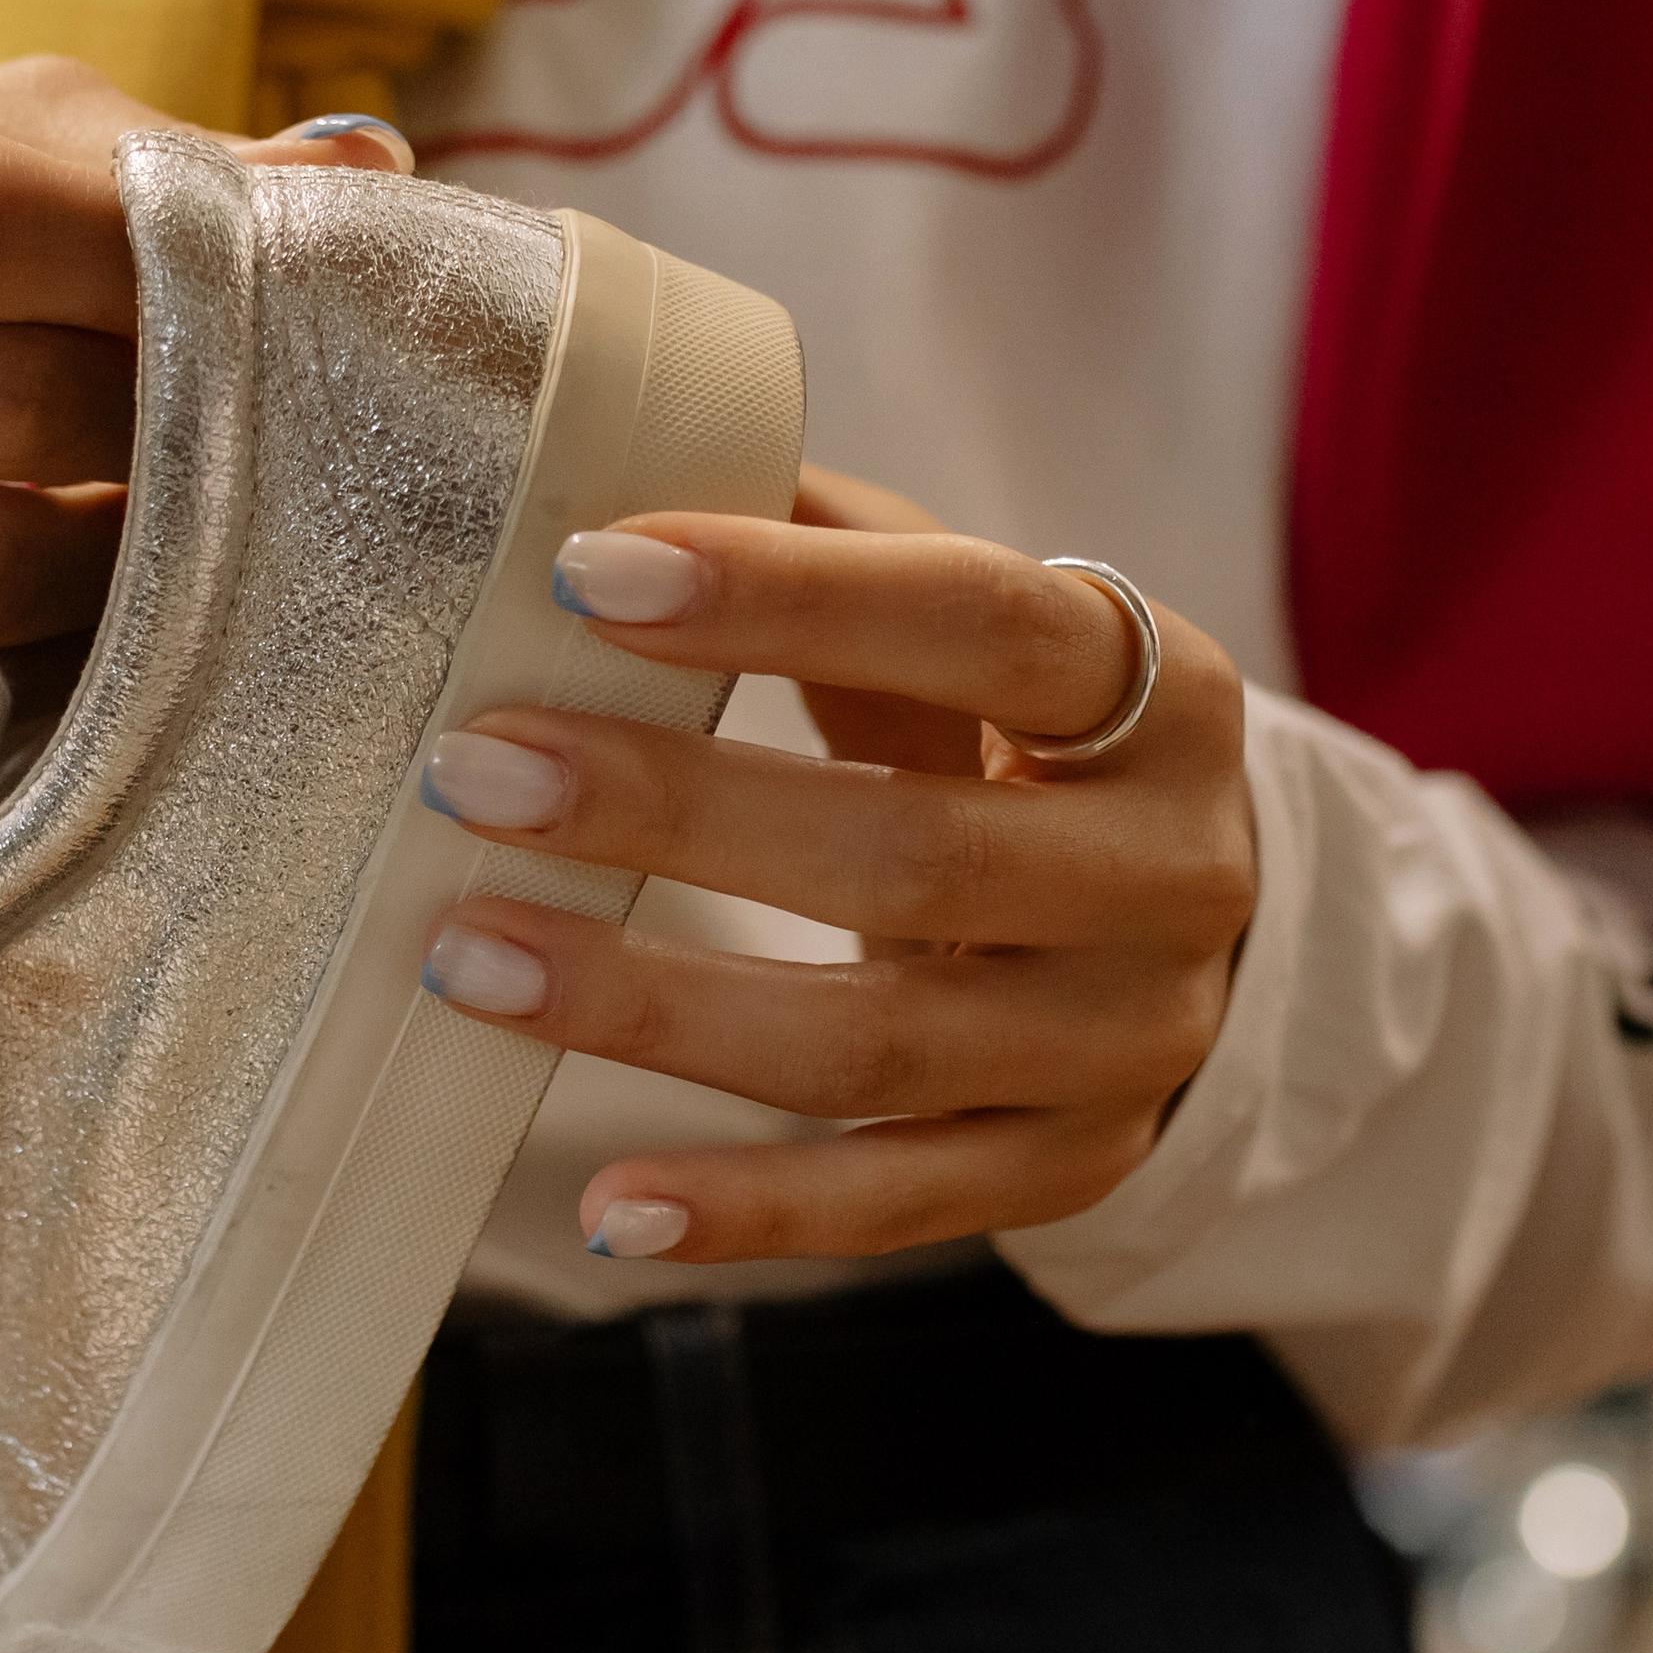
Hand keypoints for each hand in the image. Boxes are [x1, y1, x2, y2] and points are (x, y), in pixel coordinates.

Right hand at [0, 58, 411, 712]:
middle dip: (164, 417)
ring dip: (137, 556)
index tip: (258, 282)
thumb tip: (371, 169)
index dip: (141, 260)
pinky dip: (67, 652)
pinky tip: (129, 596)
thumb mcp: (26, 141)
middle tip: (266, 414)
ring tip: (219, 513)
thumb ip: (179, 158)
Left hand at [413, 475, 1257, 1265]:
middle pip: (915, 848)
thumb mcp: (977, 626)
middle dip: (674, 810)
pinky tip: (604, 1202)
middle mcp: (1172, 875)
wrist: (1186, 924)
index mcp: (1161, 693)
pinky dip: (746, 1211)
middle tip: (473, 767)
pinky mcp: (1071, 1170)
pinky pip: (896, 1206)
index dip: (784, 597)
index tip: (584, 573)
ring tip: (466, 957)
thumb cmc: (1025, 737)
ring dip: (657, 1007)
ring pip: (882, 1046)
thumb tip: (621, 441)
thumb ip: (835, 540)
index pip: (979, 626)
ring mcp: (1126, 1043)